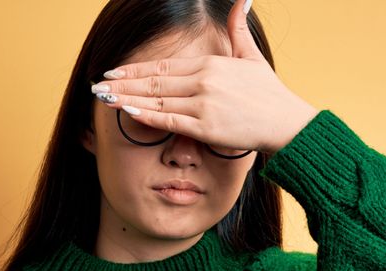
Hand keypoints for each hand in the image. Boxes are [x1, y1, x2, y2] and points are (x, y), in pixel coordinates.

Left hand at [91, 0, 317, 154]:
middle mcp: (203, 81)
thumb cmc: (270, 94)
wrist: (288, 123)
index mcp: (210, 64)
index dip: (135, 70)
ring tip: (103, 98)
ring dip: (126, 99)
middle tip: (97, 85)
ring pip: (156, 101)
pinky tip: (127, 111)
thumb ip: (238, 27)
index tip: (113, 72)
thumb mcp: (252, 55)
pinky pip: (169, 121)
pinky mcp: (206, 127)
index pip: (163, 66)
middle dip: (122, 83)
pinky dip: (146, 116)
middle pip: (153, 82)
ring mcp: (203, 104)